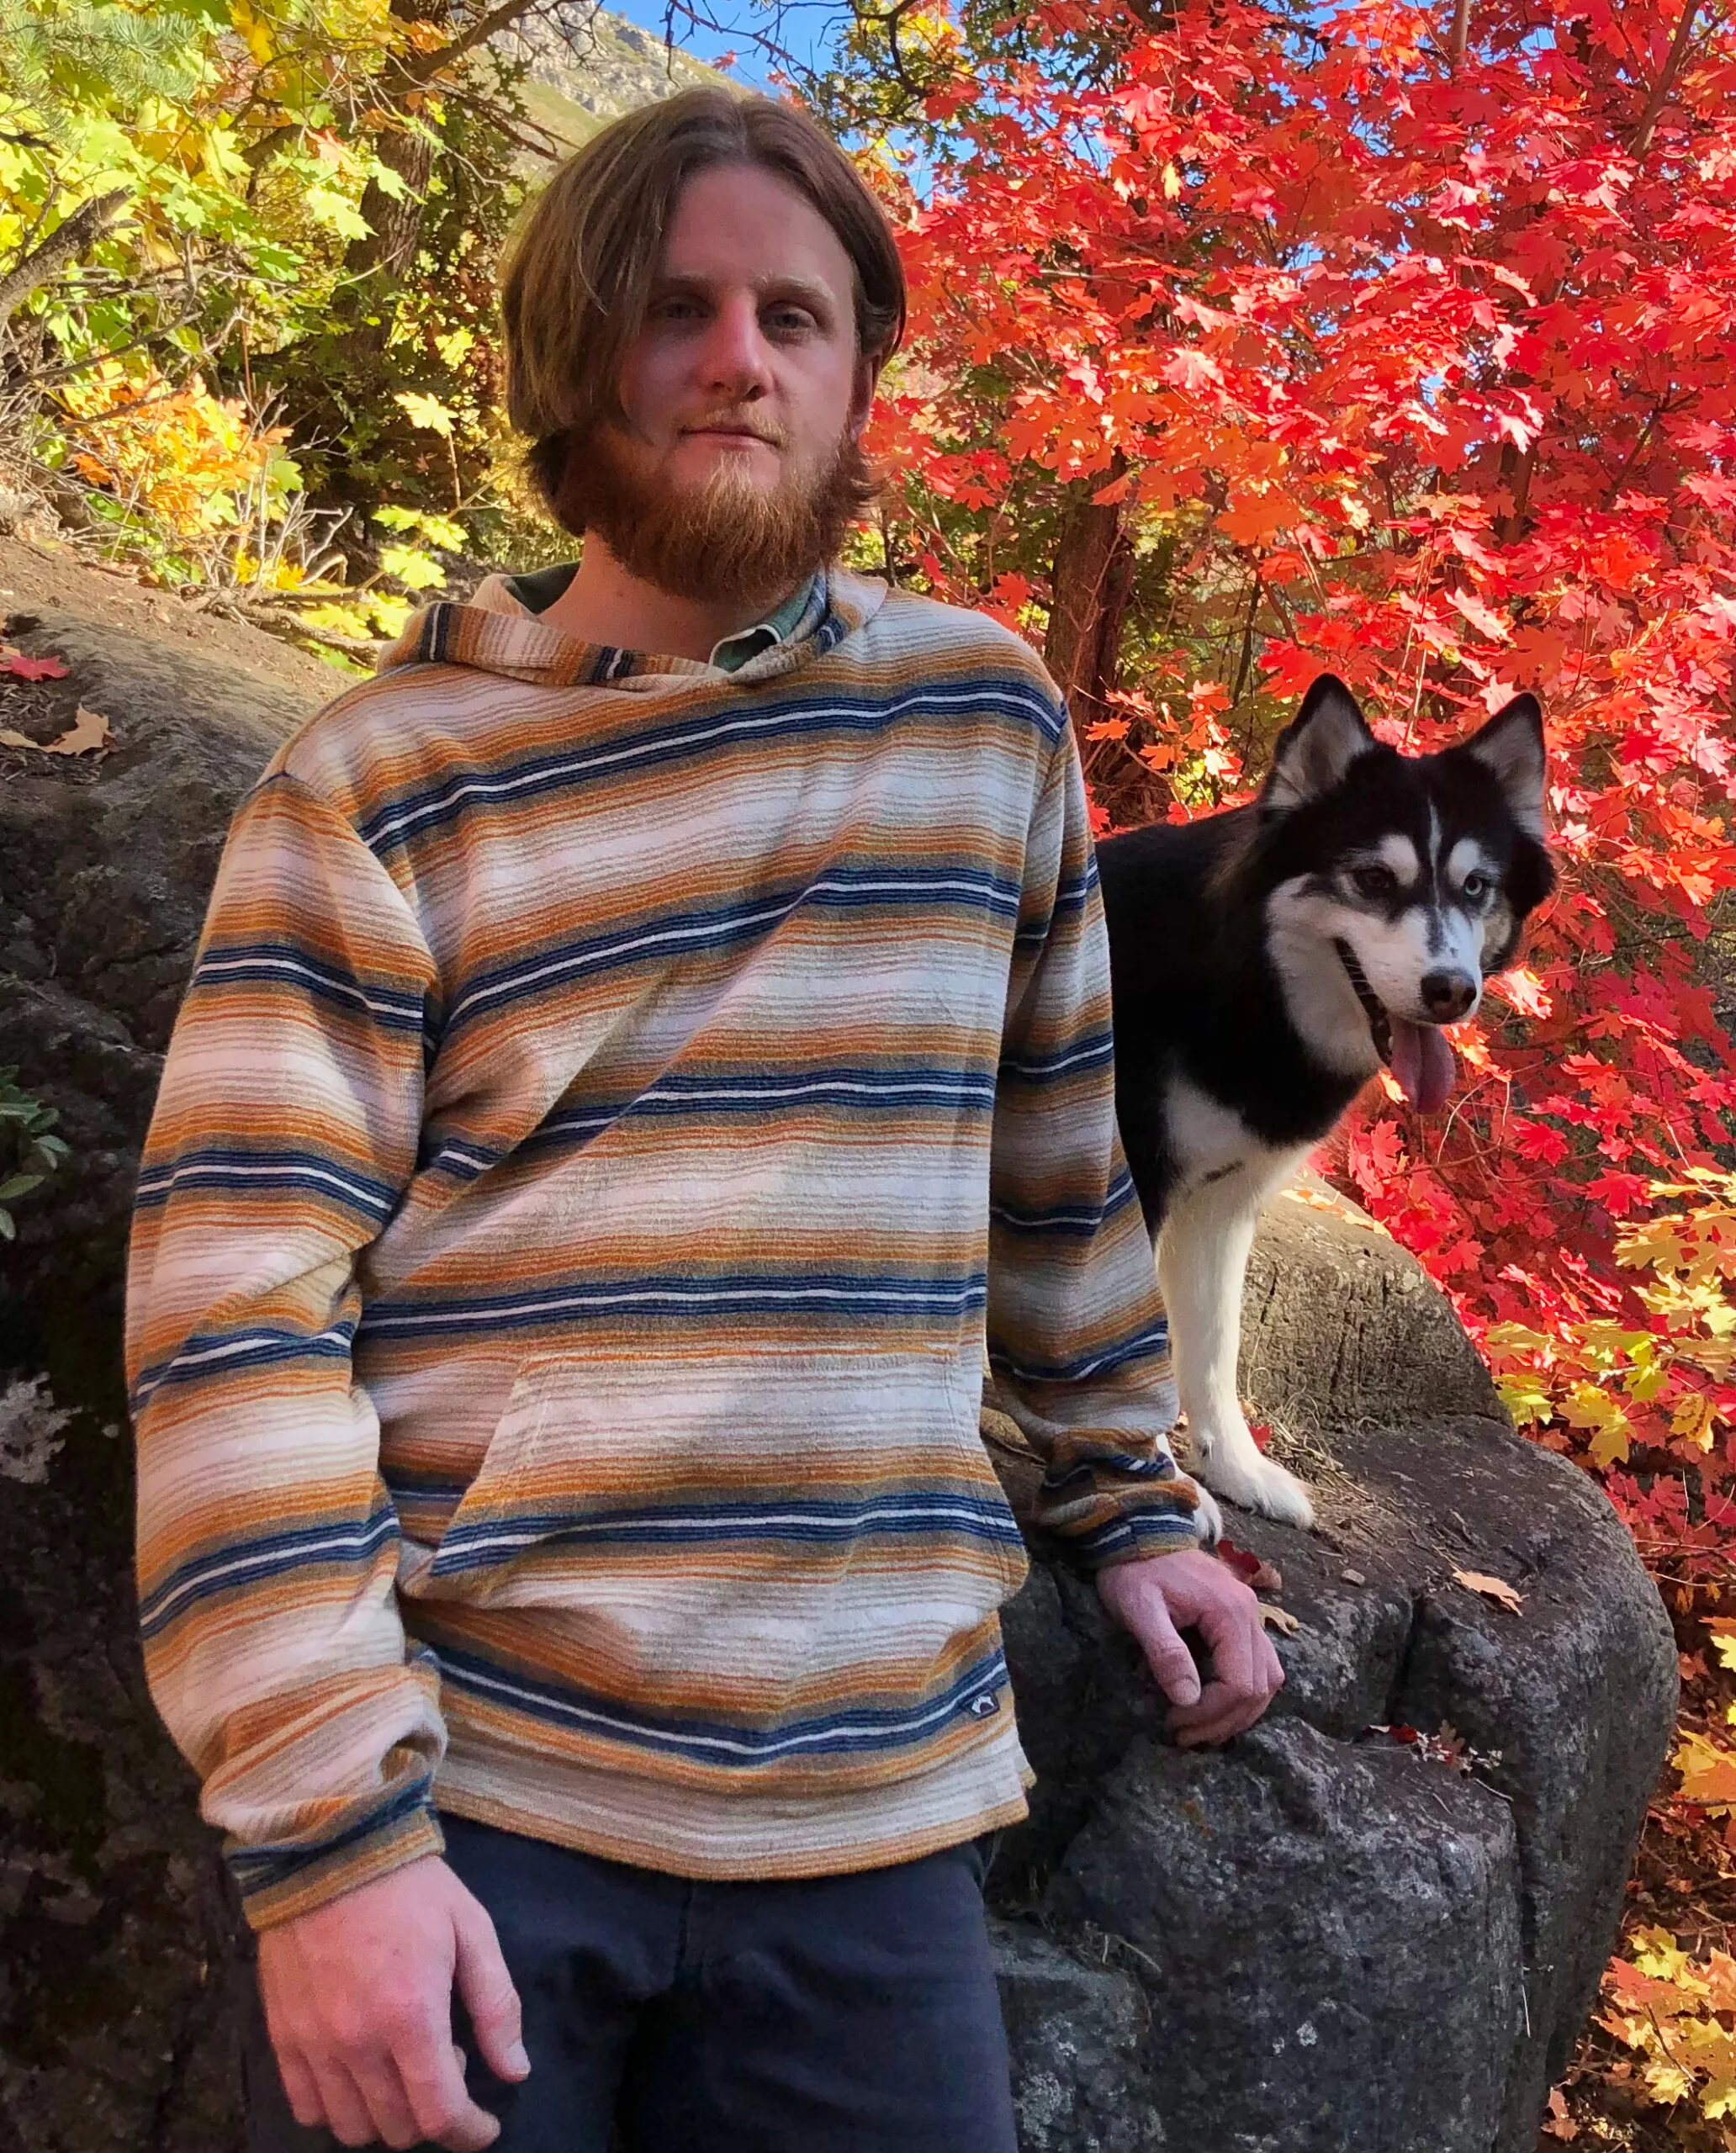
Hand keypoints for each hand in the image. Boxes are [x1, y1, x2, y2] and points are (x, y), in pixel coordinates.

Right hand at [257, 1853, 529, 2149]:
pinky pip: (307, 2106)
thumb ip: (497, 2005)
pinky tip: (359, 2073)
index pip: (440, 2114)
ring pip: (351, 2127)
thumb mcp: (472, 1930)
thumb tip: (514, 2070)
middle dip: (433, 2116)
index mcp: (411, 2016)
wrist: (328, 1848)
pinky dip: (337, 2108)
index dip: (469, 2133)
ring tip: (403, 2065)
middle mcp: (357, 2042)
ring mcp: (313, 2044)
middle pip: (397, 2129)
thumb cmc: (410, 1886)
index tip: (485, 2125)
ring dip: (386, 2115)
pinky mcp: (282, 2036)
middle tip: (447, 2066)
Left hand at [1098, 1548, 1283, 1747]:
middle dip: (1224, 1720)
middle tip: (1184, 1735)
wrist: (1137, 1532)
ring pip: (1268, 1679)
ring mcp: (1251, 1615)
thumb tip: (1187, 1699)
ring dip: (1239, 1711)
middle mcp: (1251, 1614)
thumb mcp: (1139, 1609)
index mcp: (1229, 1612)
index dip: (1210, 1712)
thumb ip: (1165, 1652)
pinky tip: (1213, 1703)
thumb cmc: (1134, 1570)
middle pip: (1260, 1687)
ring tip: (1201, 1728)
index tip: (1174, 1721)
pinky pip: (1260, 1665)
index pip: (1240, 1683)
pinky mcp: (1242, 1618)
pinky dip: (1243, 1691)